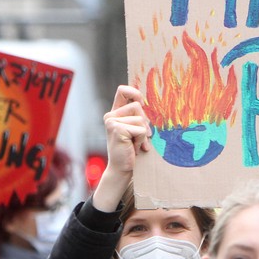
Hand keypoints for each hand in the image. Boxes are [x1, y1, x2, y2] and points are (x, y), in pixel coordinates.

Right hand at [93, 86, 150, 210]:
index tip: (141, 101)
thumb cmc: (131, 149)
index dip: (134, 91)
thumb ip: (139, 116)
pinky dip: (142, 140)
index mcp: (115, 113)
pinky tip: (134, 148)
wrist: (123, 168)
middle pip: (137, 105)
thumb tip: (148, 102)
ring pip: (140, 119)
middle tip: (139, 137)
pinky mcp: (117, 129)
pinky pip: (140, 130)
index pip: (122, 91)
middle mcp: (111, 115)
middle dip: (144, 122)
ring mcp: (112, 122)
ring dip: (143, 133)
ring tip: (135, 144)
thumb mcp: (136, 129)